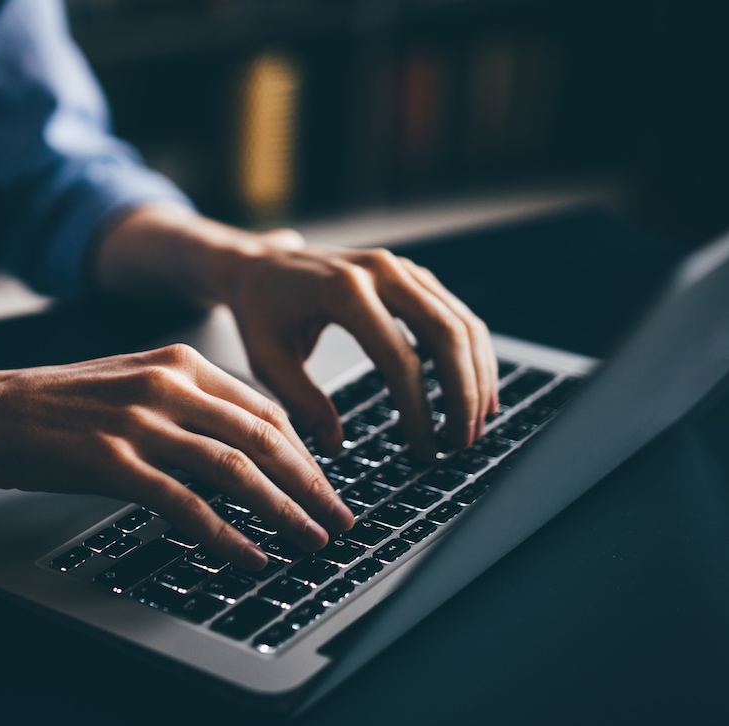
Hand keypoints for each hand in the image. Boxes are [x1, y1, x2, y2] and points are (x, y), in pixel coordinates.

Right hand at [0, 344, 354, 568]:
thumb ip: (183, 401)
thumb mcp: (128, 380)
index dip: (302, 450)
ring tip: (311, 541)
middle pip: (262, 438)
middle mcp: (167, 385)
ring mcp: (141, 423)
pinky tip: (249, 555)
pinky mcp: (114, 462)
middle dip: (310, 483)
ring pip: (236, 470)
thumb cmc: (53, 403)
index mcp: (176, 361)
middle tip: (338, 518)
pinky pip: (187, 504)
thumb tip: (236, 442)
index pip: (263, 407)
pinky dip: (226, 535)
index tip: (322, 482)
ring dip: (283, 511)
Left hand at [225, 232, 498, 457]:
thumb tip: (336, 447)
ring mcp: (401, 268)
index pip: (397, 357)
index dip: (418, 409)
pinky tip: (477, 390)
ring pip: (461, 322)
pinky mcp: (412, 275)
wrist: (262, 265)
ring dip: (477, 376)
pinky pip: (456, 314)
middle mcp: (381, 271)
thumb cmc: (260, 312)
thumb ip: (300, 402)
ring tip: (475, 425)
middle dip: (463, 393)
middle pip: (445, 334)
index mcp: (343, 290)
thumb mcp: (266, 359)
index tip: (426, 449)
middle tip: (463, 441)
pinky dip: (474, 354)